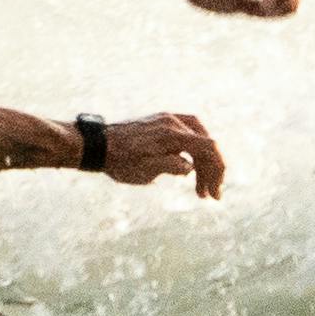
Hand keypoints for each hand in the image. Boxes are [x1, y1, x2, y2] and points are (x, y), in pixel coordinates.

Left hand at [84, 111, 229, 196]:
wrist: (96, 144)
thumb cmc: (119, 161)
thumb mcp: (145, 171)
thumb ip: (172, 166)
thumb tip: (190, 167)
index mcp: (171, 134)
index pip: (209, 147)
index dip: (218, 169)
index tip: (215, 192)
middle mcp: (172, 121)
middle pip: (206, 144)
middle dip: (211, 171)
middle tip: (209, 197)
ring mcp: (167, 119)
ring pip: (198, 139)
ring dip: (202, 163)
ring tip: (199, 189)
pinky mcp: (161, 122)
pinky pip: (187, 134)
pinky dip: (193, 152)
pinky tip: (188, 168)